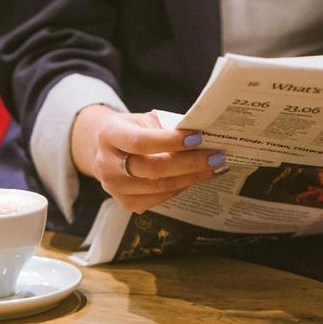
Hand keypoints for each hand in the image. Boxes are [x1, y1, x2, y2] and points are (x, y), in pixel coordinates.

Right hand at [70, 105, 226, 212]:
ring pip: (159, 187)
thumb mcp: (143, 120)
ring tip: (213, 167)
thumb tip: (201, 137)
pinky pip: (160, 198)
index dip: (170, 141)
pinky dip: (181, 187)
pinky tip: (195, 177)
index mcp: (109, 135)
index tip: (198, 138)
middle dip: (189, 163)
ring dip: (191, 177)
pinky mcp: (127, 203)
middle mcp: (106, 164)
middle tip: (215, 156)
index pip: (141, 142)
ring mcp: (114, 187)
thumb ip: (166, 127)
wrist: (109, 150)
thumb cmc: (133, 130)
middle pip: (152, 169)